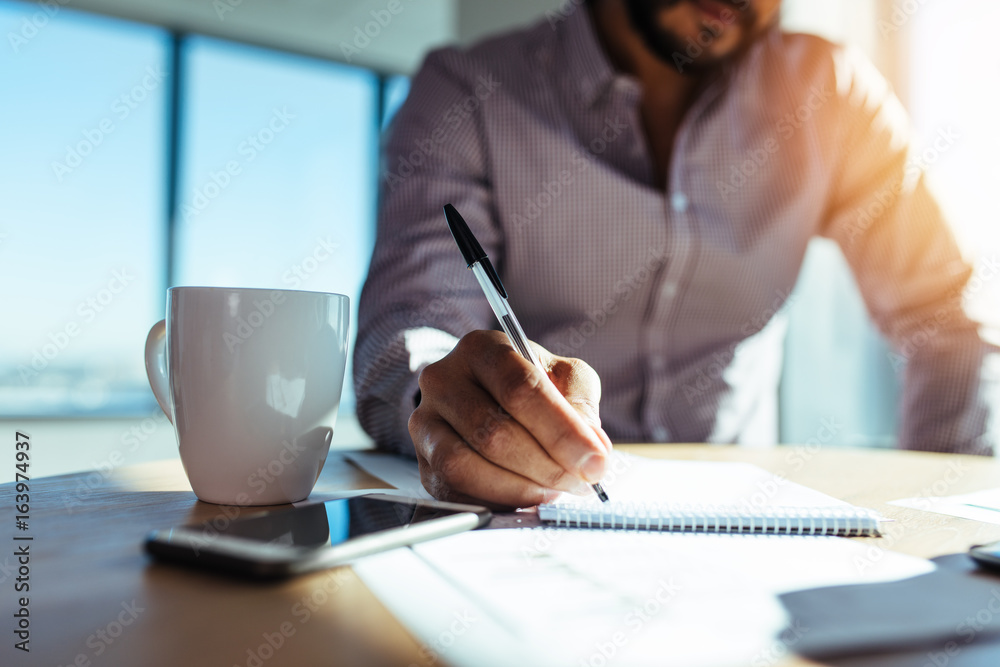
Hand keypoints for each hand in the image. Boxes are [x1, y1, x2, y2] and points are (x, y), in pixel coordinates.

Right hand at [408, 329, 612, 508]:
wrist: (482, 396)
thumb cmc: (527, 385)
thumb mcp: (562, 377)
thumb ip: (581, 403)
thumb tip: (591, 449)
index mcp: (482, 349)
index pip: (520, 388)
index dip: (562, 431)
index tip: (595, 461)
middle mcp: (443, 380)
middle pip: (493, 431)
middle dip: (546, 466)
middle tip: (581, 483)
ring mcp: (425, 422)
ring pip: (465, 464)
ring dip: (519, 488)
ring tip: (554, 490)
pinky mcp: (422, 462)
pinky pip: (454, 491)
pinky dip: (497, 502)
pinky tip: (527, 497)